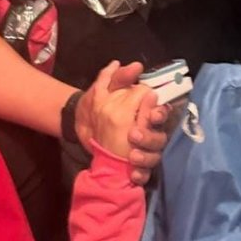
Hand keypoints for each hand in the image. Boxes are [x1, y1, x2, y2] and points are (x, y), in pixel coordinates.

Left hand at [75, 60, 172, 185]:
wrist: (79, 126)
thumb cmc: (96, 106)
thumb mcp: (105, 90)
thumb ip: (120, 79)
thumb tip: (137, 66)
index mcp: (145, 114)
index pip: (161, 115)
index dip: (159, 115)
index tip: (150, 116)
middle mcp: (147, 133)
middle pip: (159, 138)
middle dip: (149, 138)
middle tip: (133, 135)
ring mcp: (142, 151)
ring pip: (155, 157)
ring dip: (145, 157)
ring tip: (131, 156)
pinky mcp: (135, 167)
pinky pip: (144, 174)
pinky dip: (140, 174)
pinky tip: (133, 173)